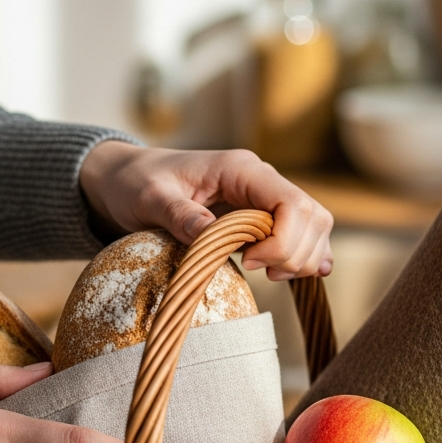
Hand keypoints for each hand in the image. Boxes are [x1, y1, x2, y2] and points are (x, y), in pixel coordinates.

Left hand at [79, 142, 333, 280]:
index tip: (249, 262)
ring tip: (268, 274)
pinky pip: (302, 234)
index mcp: (240, 168)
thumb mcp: (150, 198)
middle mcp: (261, 179)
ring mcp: (265, 196)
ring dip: (301, 257)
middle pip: (311, 216)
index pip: (291, 202)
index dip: (282, 240)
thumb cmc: (136, 183)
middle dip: (293, 253)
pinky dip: (304, 256)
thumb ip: (180, 215)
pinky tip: (290, 273)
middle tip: (258, 273)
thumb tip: (210, 235)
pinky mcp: (263, 215)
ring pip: (314, 226)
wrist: (127, 179)